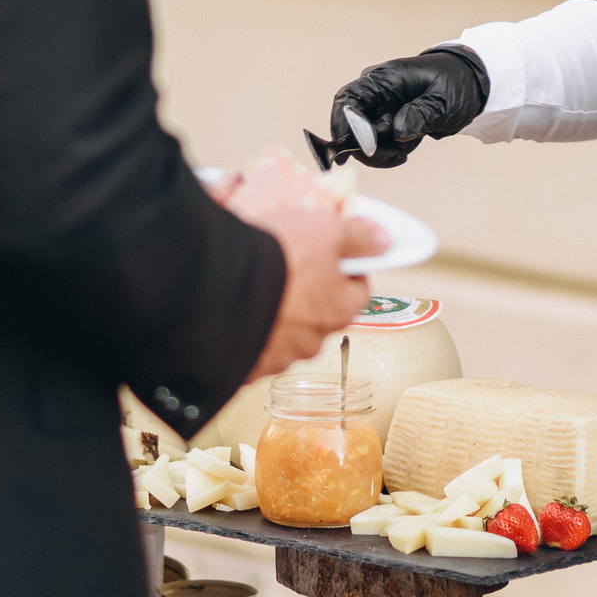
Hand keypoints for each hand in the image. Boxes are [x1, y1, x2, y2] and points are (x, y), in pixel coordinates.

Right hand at [224, 153, 386, 381]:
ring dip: (274, 313)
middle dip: (307, 292)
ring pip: (283, 331)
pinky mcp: (240, 366)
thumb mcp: (326, 230)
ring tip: (254, 284)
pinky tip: (233, 307)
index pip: (357, 290)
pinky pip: (248, 345)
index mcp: (340, 310)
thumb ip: (359, 237)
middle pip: (319, 313)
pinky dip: (244, 329)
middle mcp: (313, 341)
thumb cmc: (277, 259)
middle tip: (286, 265)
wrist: (212, 288)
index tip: (329, 252)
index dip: (344, 267)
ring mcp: (275, 357)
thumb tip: (384, 242)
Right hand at [328, 46, 488, 167]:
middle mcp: (375, 92)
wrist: (469, 84)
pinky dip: (388, 152)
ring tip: (409, 147)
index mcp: (385, 79)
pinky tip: (407, 147)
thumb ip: (420, 115)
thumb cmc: (456, 85)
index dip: (343, 125)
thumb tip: (396, 132)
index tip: (353, 150)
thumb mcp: (445, 101)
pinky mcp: (384, 122)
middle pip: (351, 124)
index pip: (348, 99)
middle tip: (396, 155)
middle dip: (368, 147)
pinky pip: (375, 144)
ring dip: (383, 151)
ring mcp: (378, 107)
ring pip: (362, 139)